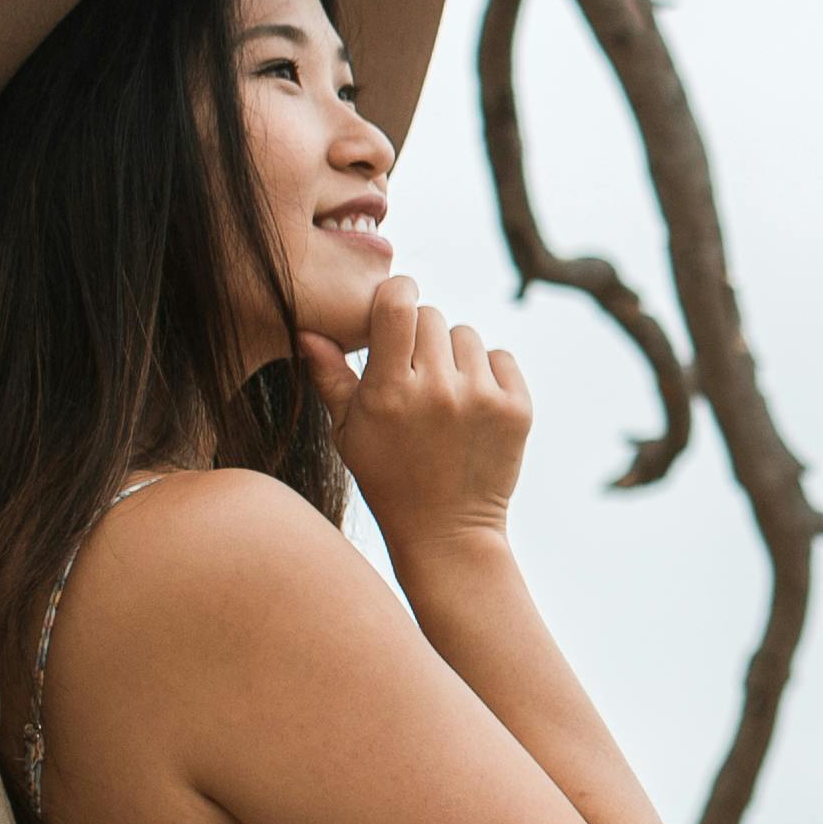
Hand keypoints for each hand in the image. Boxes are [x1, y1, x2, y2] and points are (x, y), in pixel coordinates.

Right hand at [300, 277, 531, 560]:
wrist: (446, 530)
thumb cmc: (386, 476)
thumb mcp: (348, 431)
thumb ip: (329, 376)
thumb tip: (305, 329)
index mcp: (390, 392)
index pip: (398, 305)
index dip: (397, 293)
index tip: (396, 301)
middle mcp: (438, 391)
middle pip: (431, 316)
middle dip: (420, 334)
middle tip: (414, 371)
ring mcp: (482, 399)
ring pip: (466, 334)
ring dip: (453, 354)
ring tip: (441, 394)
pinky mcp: (517, 409)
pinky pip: (500, 357)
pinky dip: (486, 372)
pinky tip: (470, 406)